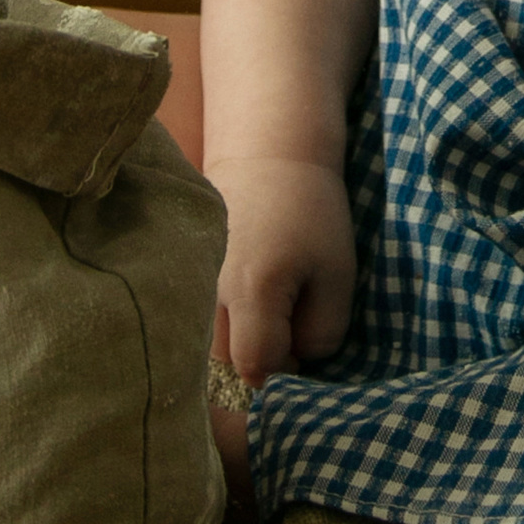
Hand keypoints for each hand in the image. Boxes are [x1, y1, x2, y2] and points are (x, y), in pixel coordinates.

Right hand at [209, 153, 355, 385]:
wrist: (265, 156)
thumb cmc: (310, 212)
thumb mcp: (337, 275)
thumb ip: (323, 333)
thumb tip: (295, 363)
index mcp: (252, 291)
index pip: (257, 366)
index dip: (285, 367)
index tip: (304, 337)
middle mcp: (210, 292)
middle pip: (231, 360)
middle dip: (264, 353)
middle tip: (292, 313)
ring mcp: (192, 282)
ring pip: (215, 342)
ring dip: (245, 336)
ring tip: (270, 296)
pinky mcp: (186, 275)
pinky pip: (203, 319)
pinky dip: (229, 318)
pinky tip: (249, 287)